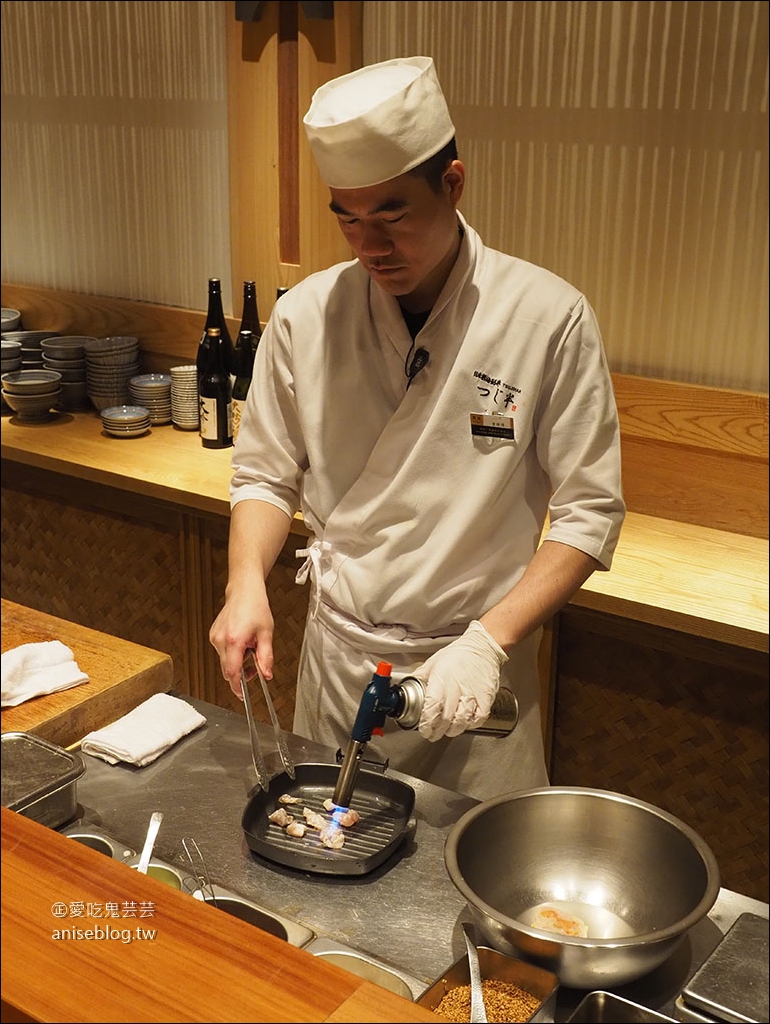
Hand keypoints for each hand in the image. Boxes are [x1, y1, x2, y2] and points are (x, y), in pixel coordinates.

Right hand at [209, 587, 273, 699]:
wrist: (244, 591)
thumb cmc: (256, 607)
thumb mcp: (266, 634)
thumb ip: (266, 657)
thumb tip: (266, 674)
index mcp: (234, 641)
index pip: (232, 673)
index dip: (237, 687)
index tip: (242, 696)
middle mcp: (220, 640)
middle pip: (227, 670)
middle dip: (241, 673)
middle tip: (255, 664)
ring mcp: (215, 637)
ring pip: (224, 662)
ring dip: (237, 661)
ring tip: (250, 646)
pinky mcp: (213, 635)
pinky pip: (222, 652)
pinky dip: (232, 653)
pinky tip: (241, 640)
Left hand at [415, 621, 507, 740]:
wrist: (482, 647)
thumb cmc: (458, 654)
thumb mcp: (433, 661)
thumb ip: (421, 676)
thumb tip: (408, 686)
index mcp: (441, 678)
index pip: (432, 707)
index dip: (427, 723)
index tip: (424, 729)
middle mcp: (457, 687)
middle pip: (445, 718)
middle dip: (437, 731)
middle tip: (433, 734)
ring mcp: (472, 693)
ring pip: (462, 721)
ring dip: (453, 730)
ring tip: (448, 730)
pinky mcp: (486, 697)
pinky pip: (479, 718)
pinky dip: (470, 724)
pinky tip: (465, 723)